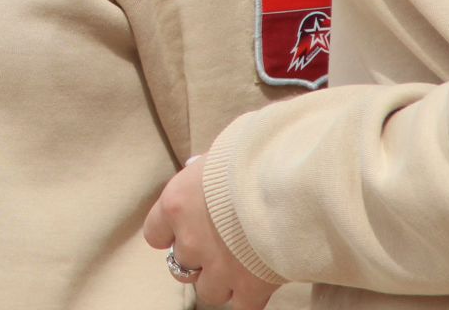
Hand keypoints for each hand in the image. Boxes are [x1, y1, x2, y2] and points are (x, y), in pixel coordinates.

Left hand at [145, 157, 279, 309]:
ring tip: (242, 265)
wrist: (293, 182)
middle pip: (181, 266)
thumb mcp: (220, 153)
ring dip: (222, 282)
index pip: (155, 234)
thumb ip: (205, 172)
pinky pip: (243, 306)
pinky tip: (261, 282)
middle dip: (200, 260)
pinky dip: (250, 298)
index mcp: (177, 204)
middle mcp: (191, 240)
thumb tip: (200, 168)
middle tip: (221, 246)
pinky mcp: (250, 287)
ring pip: (208, 292)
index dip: (171, 235)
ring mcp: (219, 268)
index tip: (186, 230)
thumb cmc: (256, 156)